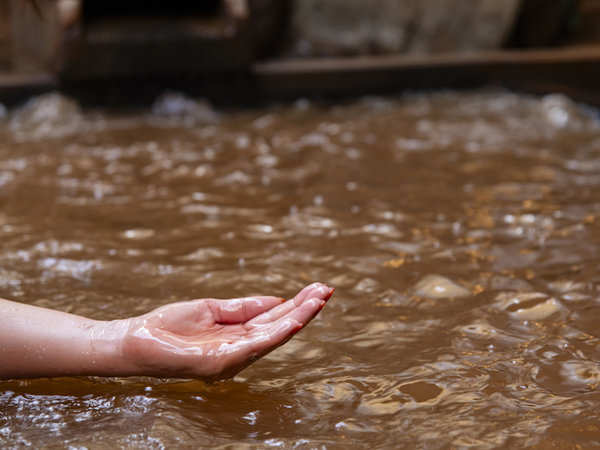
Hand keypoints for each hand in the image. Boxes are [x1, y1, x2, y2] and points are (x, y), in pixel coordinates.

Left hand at [121, 282, 333, 380]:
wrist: (135, 340)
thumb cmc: (169, 326)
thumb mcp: (212, 309)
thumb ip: (244, 307)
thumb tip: (278, 300)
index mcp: (238, 337)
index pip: (273, 320)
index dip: (296, 305)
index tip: (317, 288)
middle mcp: (239, 352)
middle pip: (279, 328)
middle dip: (305, 310)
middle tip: (328, 290)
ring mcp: (231, 360)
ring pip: (273, 337)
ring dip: (299, 319)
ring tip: (319, 300)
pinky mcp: (219, 363)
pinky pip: (254, 347)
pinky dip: (277, 333)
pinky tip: (295, 320)